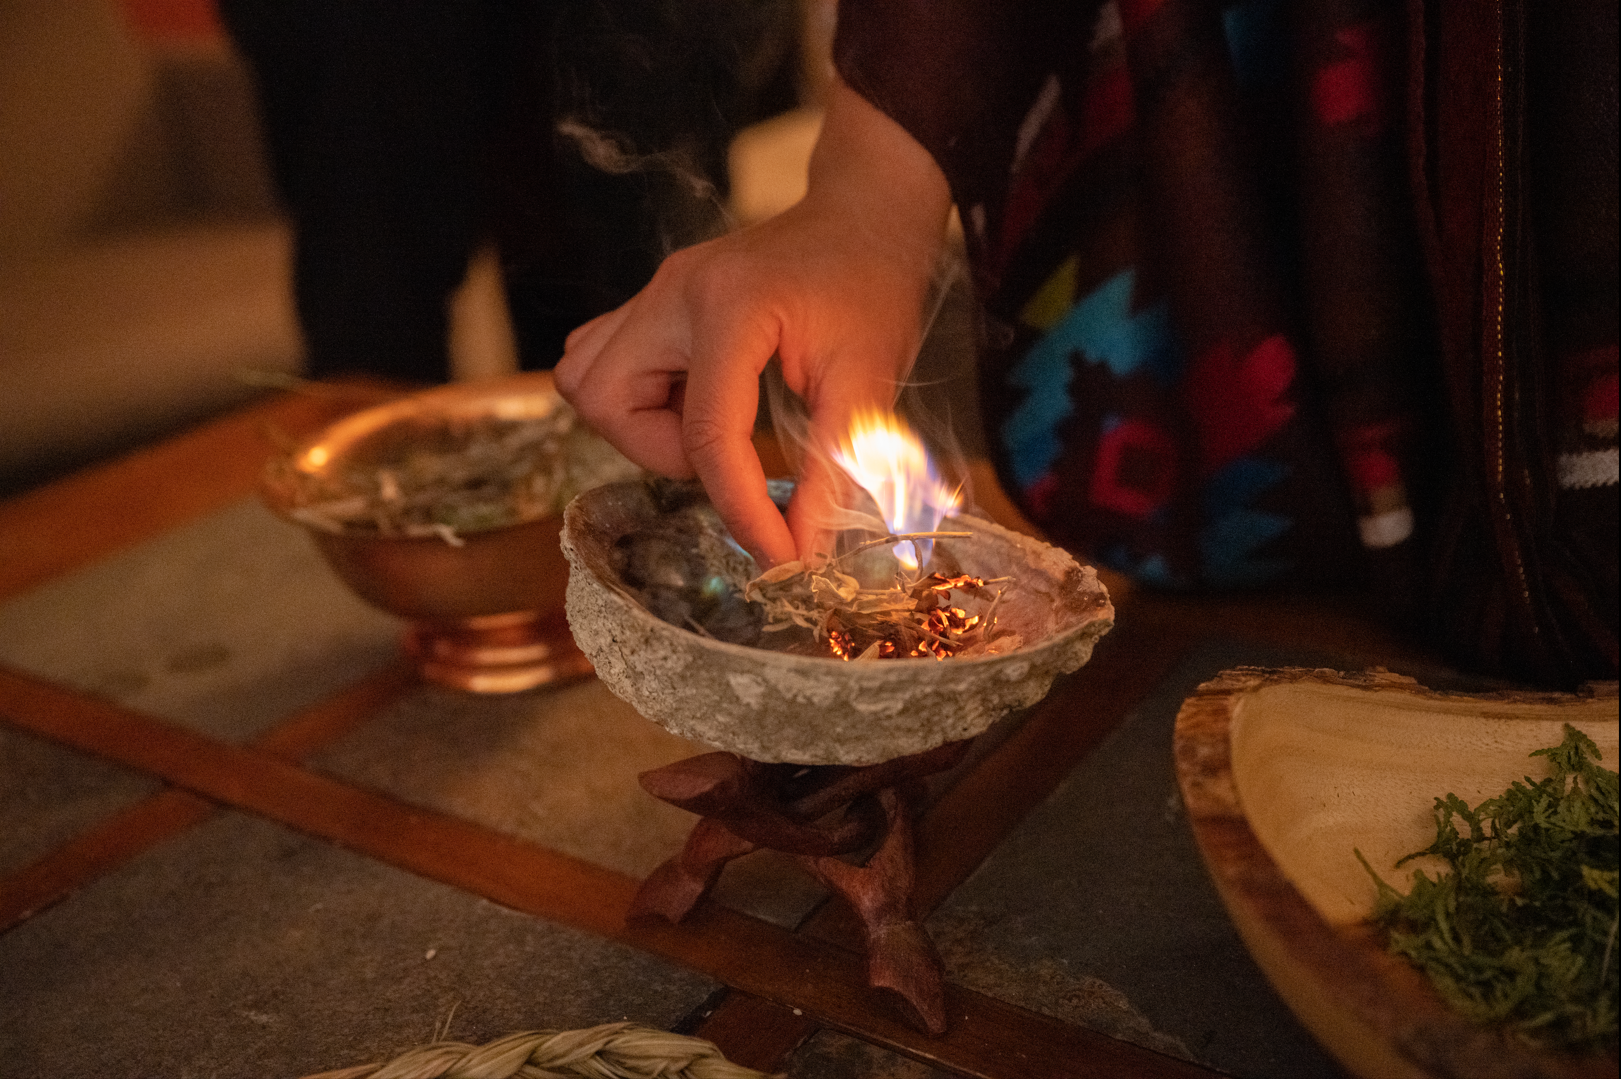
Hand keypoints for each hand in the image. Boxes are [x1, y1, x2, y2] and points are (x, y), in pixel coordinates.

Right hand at [555, 76, 952, 567]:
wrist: (863, 216)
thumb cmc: (873, 286)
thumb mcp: (871, 378)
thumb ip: (838, 465)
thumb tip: (808, 550)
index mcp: (731, 306)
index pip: (708, 432)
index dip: (741, 510)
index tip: (781, 558)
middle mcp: (674, 292)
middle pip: (604, 398)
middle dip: (658, 452)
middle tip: (724, 457)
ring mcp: (655, 292)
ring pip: (587, 379)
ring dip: (640, 426)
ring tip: (708, 428)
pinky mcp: (654, 303)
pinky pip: (602, 362)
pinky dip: (638, 401)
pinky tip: (694, 403)